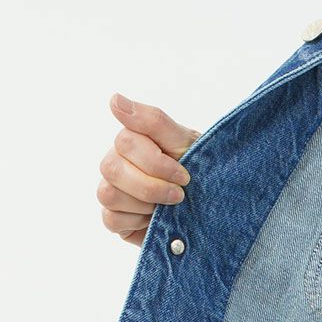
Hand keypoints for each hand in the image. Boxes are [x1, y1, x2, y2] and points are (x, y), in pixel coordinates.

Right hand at [98, 93, 200, 246]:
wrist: (213, 209)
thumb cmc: (199, 171)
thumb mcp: (185, 144)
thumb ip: (153, 121)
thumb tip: (114, 99)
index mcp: (133, 139)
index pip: (125, 141)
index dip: (156, 162)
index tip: (184, 176)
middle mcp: (117, 161)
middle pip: (110, 167)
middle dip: (150, 185)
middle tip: (179, 194)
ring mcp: (112, 189)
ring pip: (108, 194)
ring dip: (145, 203)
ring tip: (167, 207)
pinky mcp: (113, 217)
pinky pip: (110, 219)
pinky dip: (137, 221)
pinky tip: (154, 219)